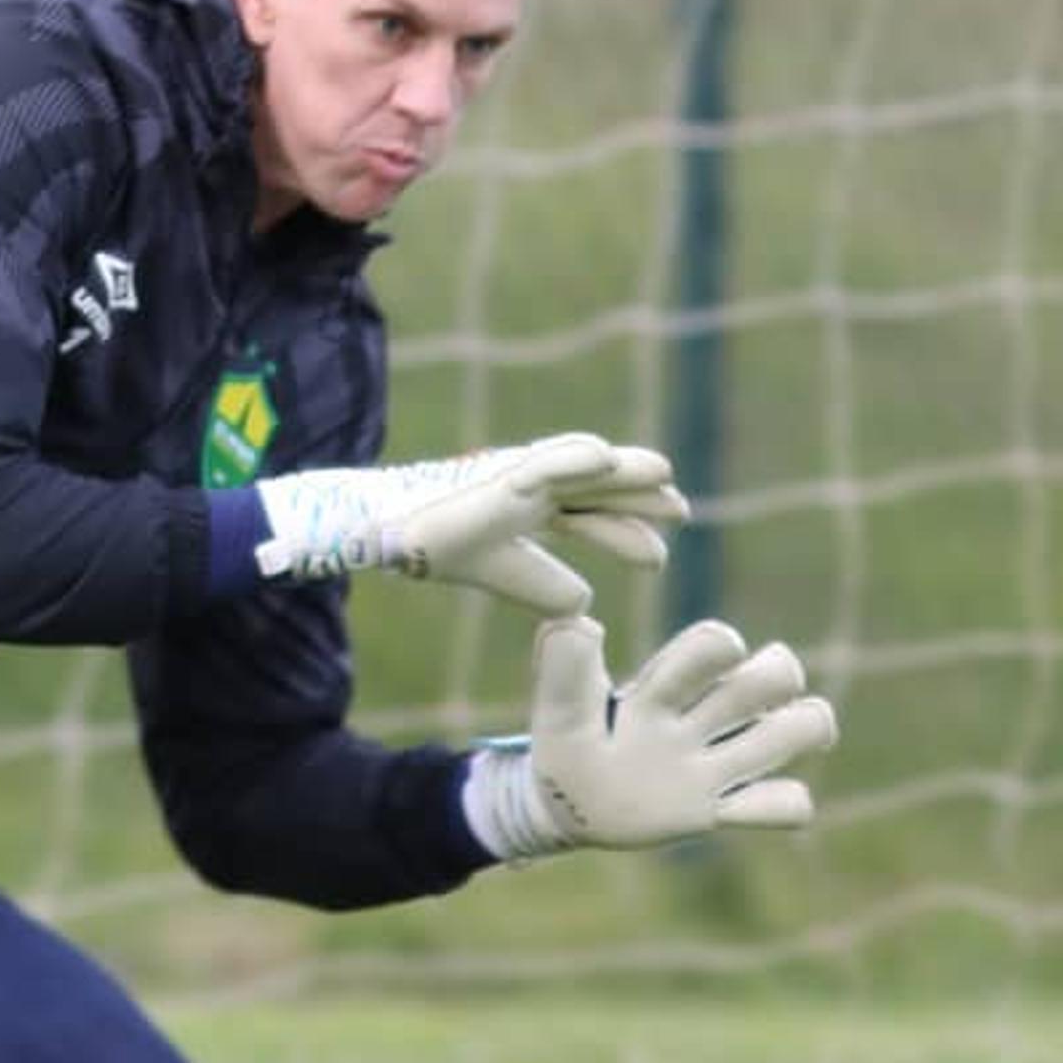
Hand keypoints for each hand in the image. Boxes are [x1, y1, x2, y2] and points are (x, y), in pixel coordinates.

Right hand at [251, 434, 684, 616]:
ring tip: (662, 473)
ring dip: (620, 470)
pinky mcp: (493, 477)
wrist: (382, 531)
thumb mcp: (501, 572)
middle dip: (636, 497)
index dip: (623, 528)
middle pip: (596, 488)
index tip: (660, 551)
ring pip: (579, 468)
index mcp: (531, 506)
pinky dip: (570, 457)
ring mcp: (514, 476)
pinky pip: (539, 461)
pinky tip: (602, 457)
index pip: (589, 513)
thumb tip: (586, 606)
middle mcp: (530, 484)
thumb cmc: (433, 544)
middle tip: (680, 510)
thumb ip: (540, 585)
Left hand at [465, 615, 839, 855]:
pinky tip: (737, 809)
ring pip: (799, 728)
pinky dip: (786, 805)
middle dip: (775, 679)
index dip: (718, 649)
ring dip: (799, 732)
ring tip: (747, 757)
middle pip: (775, 676)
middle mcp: (700, 718)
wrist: (563, 806)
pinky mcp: (720, 810)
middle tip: (731, 710)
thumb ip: (564, 670)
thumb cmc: (565, 748)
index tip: (684, 679)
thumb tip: (583, 623)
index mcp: (662, 688)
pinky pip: (789, 805)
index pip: (713, 645)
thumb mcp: (557, 713)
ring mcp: (715, 765)